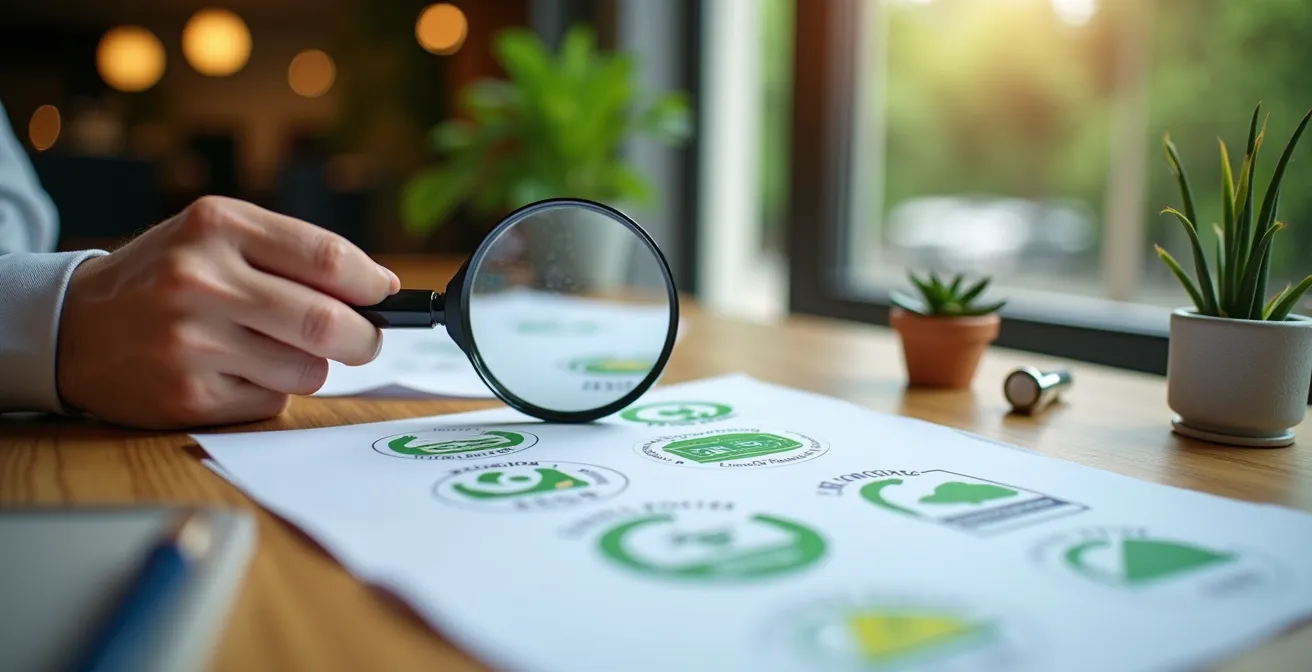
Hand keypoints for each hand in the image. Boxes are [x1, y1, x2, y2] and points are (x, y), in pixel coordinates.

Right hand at [56, 196, 399, 428]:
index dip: (370, 283)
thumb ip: (294, 252)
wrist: (72, 325)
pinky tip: (233, 372)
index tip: (382, 294)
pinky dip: (270, 392)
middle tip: (362, 340)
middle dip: (362, 338)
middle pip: (326, 322)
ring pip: (307, 370)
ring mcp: (192, 343)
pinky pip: (272, 404)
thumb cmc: (166, 276)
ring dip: (310, 367)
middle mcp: (202, 281)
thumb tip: (379, 287)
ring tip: (273, 349)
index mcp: (218, 227)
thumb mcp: (218, 235)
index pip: (327, 258)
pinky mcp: (188, 397)